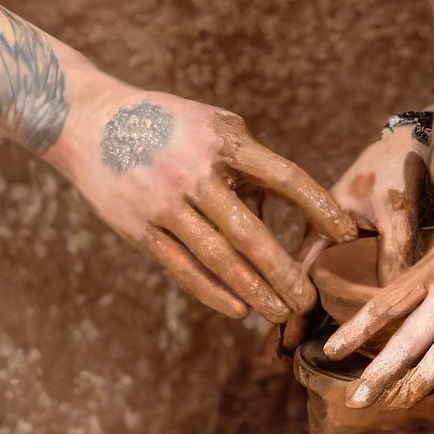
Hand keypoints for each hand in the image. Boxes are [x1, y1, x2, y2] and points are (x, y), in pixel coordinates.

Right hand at [56, 85, 355, 324]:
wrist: (88, 119)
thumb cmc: (166, 122)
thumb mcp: (213, 124)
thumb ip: (249, 159)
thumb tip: (286, 203)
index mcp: (224, 141)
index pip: (283, 178)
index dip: (318, 208)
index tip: (344, 234)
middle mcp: (195, 172)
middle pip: (251, 233)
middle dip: (284, 272)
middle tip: (309, 301)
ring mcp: (165, 202)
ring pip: (218, 258)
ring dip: (253, 291)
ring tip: (279, 313)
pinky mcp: (139, 227)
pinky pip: (182, 267)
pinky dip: (212, 291)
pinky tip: (237, 309)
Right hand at [270, 113, 430, 355]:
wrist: (414, 136)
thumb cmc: (400, 168)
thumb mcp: (396, 209)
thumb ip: (393, 250)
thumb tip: (388, 299)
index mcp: (321, 220)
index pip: (298, 271)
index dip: (291, 305)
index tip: (284, 339)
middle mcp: (321, 230)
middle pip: (296, 279)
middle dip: (286, 313)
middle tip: (280, 354)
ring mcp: (333, 234)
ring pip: (311, 277)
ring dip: (301, 305)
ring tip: (290, 345)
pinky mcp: (350, 236)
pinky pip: (331, 271)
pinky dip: (324, 293)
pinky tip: (322, 316)